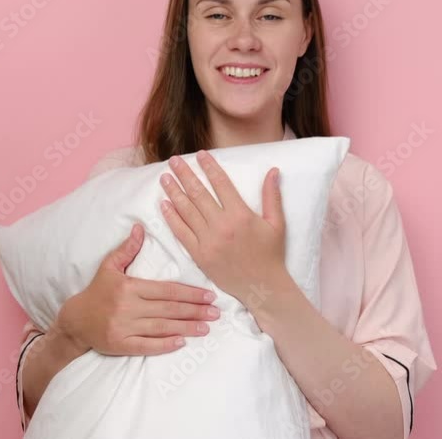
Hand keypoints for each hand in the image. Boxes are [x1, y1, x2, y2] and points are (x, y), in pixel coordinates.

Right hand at [51, 223, 220, 356]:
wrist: (75, 321)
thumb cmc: (96, 291)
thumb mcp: (108, 267)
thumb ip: (127, 249)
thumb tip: (140, 228)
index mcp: (129, 288)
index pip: (166, 290)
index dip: (189, 293)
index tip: (209, 295)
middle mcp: (128, 308)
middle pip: (168, 309)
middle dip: (195, 311)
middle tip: (216, 312)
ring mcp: (124, 328)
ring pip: (161, 327)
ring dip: (186, 328)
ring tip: (206, 328)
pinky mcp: (120, 345)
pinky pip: (146, 346)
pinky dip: (164, 345)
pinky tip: (182, 342)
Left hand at [158, 149, 287, 307]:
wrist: (262, 287)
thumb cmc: (271, 254)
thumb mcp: (276, 223)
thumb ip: (272, 196)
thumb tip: (273, 170)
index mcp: (241, 215)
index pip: (221, 184)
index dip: (209, 167)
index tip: (200, 154)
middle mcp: (222, 226)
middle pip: (198, 193)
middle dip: (184, 174)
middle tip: (173, 160)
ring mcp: (208, 241)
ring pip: (186, 211)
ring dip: (174, 192)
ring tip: (165, 177)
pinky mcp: (200, 255)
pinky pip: (181, 232)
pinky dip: (171, 217)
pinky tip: (164, 204)